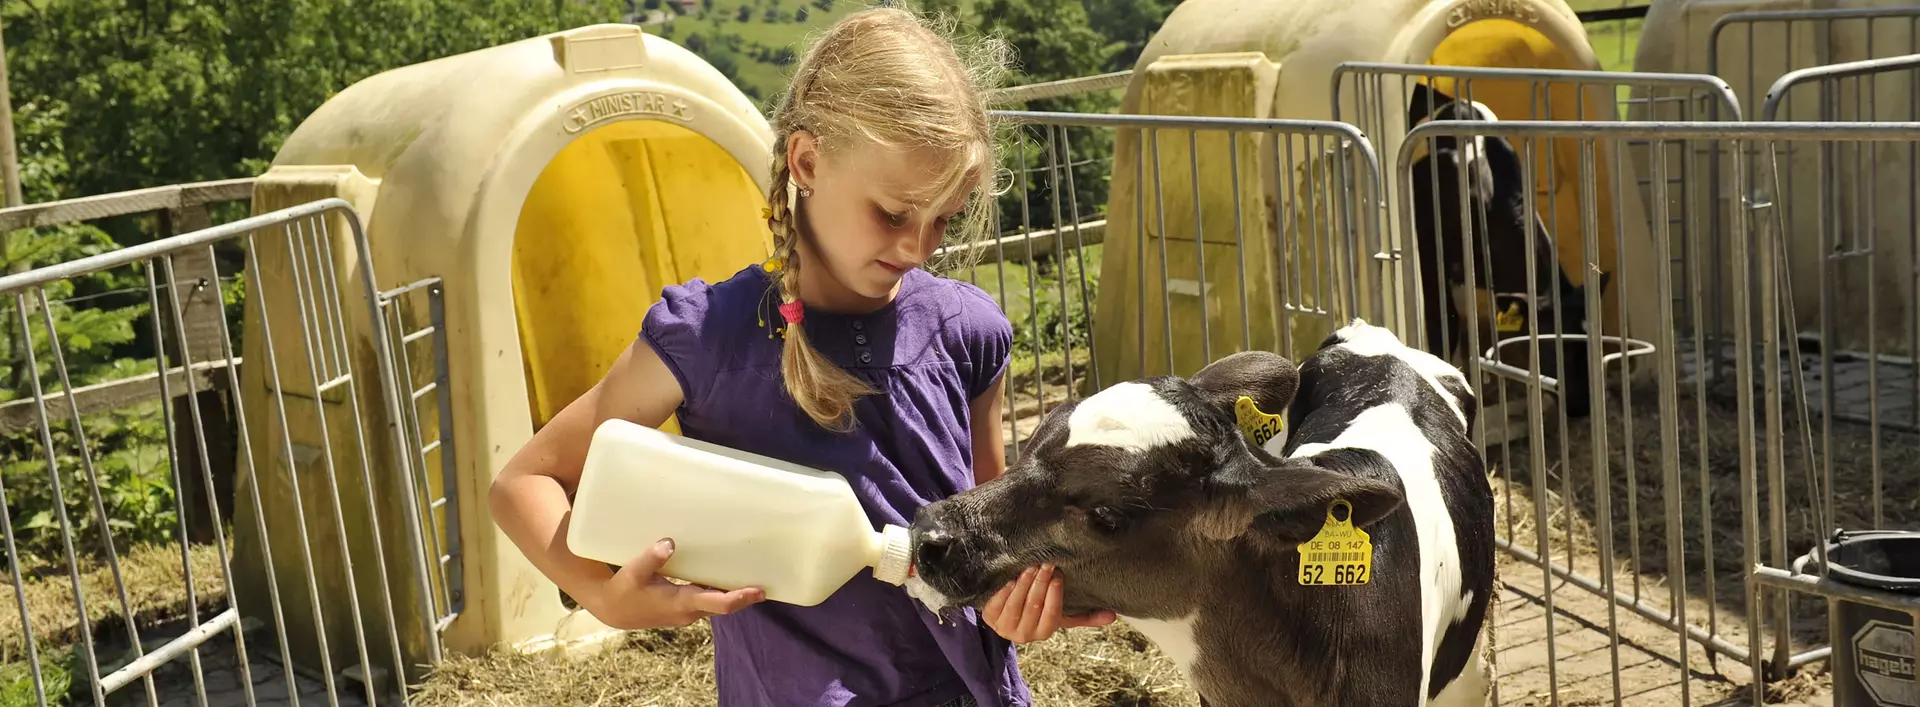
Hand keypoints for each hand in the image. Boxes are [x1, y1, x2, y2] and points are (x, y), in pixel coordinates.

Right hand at [582, 538, 765, 629]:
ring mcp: (686, 613)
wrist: (613, 609)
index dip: (740, 598)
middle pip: (724, 605)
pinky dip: (719, 592)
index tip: (759, 591)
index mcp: (681, 603)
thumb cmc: (624, 590)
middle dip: (744, 596)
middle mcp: (689, 612)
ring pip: (716, 604)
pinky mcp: (683, 609)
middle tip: (767, 582)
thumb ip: (651, 558)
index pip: (719, 604)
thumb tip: (669, 543)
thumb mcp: (634, 572)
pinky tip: (725, 579)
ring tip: (752, 578)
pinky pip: (707, 601)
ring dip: (733, 594)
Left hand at [981, 563, 1116, 643]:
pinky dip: (1004, 589)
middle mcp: (1023, 635)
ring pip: (1015, 604)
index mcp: (1043, 632)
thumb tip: (1112, 616)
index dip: (1054, 595)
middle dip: (1040, 583)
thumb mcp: (1061, 614)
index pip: (1052, 614)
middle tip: (1045, 564)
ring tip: (1030, 567)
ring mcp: (1004, 628)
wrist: (1006, 614)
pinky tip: (1011, 577)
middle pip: (1033, 606)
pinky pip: (996, 603)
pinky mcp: (989, 619)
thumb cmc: (1038, 611)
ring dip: (1023, 584)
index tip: (1058, 575)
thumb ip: (1085, 616)